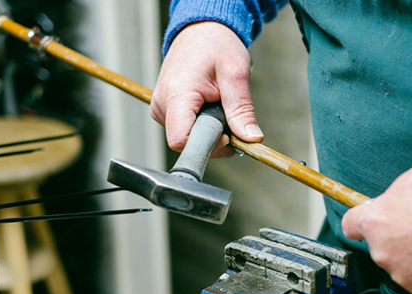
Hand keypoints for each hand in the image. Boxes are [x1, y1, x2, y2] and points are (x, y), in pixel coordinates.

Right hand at [150, 21, 262, 157]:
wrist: (201, 30)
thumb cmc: (216, 45)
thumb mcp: (236, 74)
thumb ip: (241, 110)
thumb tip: (250, 138)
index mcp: (177, 94)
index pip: (182, 141)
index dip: (209, 145)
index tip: (227, 133)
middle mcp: (162, 104)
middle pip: (187, 143)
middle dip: (214, 138)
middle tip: (229, 114)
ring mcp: (160, 108)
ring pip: (187, 139)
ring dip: (210, 131)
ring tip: (218, 105)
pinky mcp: (165, 110)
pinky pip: (185, 131)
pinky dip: (203, 126)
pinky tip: (209, 108)